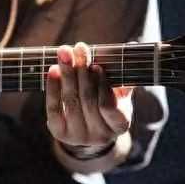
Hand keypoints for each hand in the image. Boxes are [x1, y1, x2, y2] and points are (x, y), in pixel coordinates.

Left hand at [46, 43, 132, 171]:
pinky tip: (53, 70)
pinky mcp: (59, 132)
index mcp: (120, 125)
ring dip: (67, 74)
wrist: (88, 127)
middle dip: (82, 72)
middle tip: (78, 49)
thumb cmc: (107, 102)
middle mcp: (100, 136)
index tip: (96, 65)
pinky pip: (53, 107)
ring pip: (71, 101)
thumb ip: (123, 75)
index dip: (102, 86)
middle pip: (88, 100)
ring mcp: (78, 136)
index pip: (109, 107)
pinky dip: (52, 87)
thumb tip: (132, 47)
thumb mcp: (119, 92)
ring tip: (64, 53)